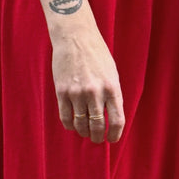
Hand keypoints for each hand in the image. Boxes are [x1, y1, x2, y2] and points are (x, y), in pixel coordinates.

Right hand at [50, 26, 124, 144]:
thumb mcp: (112, 74)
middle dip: (97, 137)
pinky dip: (70, 125)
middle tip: (96, 139)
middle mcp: (95, 92)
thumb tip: (111, 119)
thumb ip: (112, 95)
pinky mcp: (62, 91)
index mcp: (112, 88)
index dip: (115, 135)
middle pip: (97, 126)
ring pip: (80, 124)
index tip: (111, 139)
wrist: (76, 38)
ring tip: (85, 133)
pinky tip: (73, 125)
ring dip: (84, 132)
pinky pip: (65, 117)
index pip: (117, 120)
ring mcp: (77, 93)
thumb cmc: (97, 55)